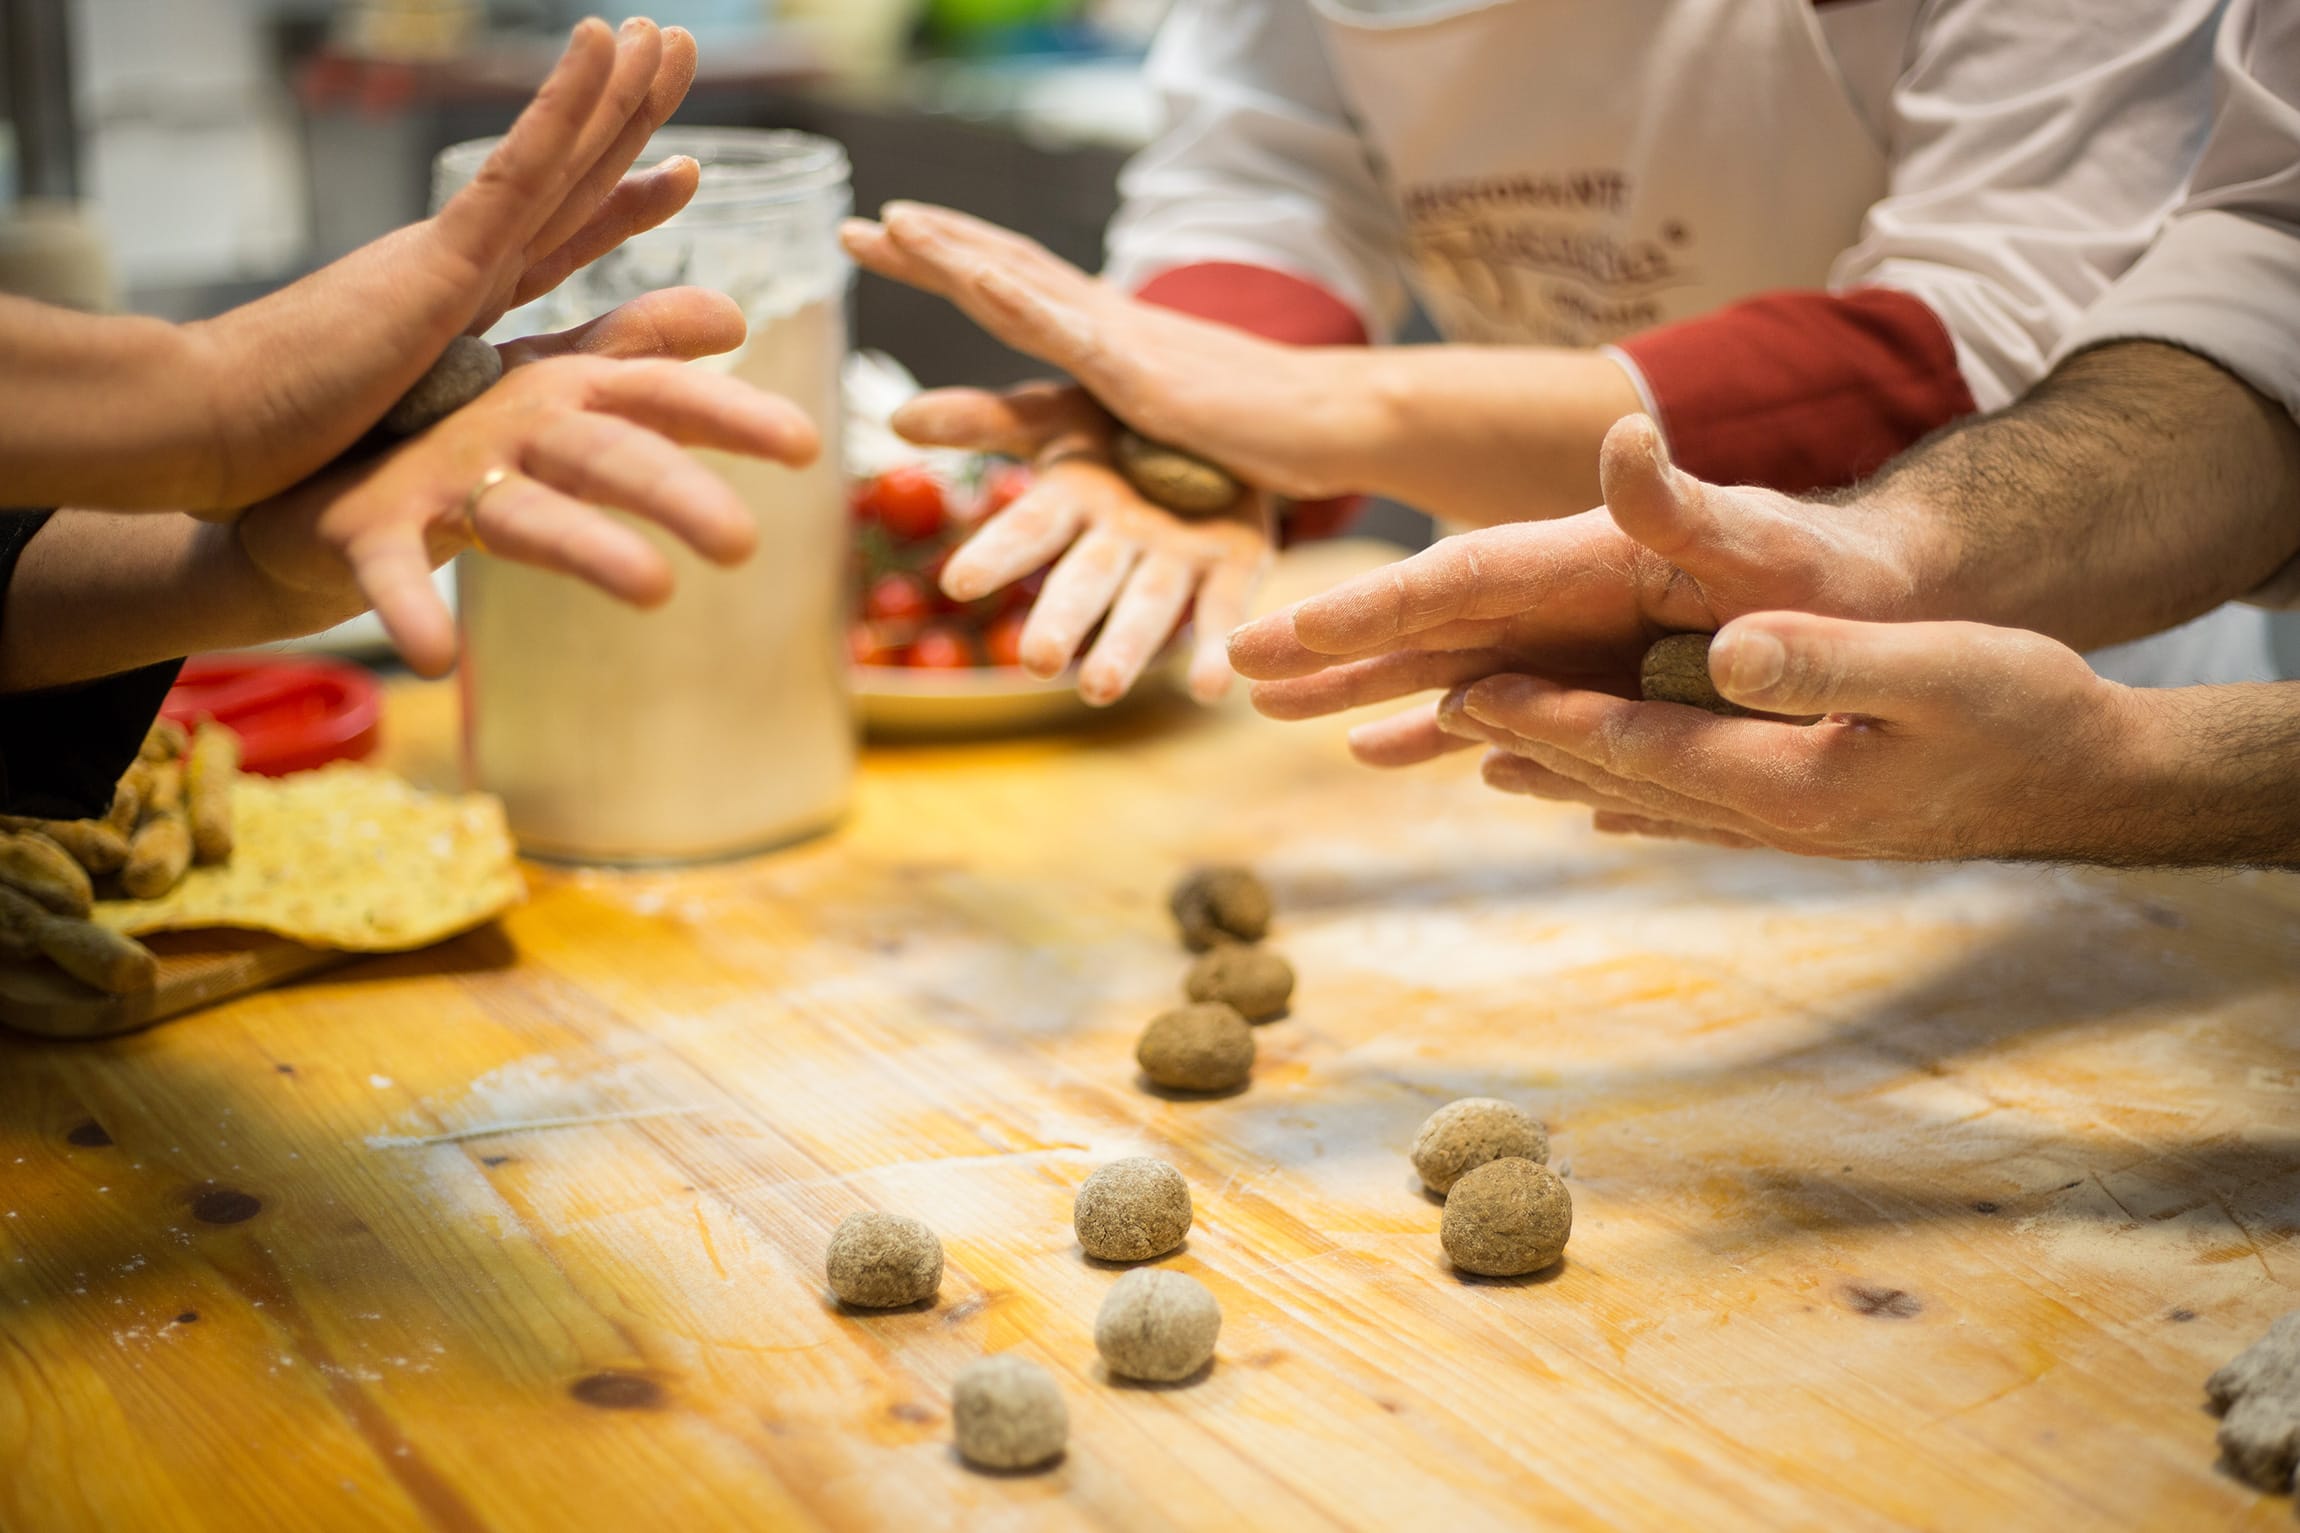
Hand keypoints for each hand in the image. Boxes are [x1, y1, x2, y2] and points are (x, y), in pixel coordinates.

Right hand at [179, 17, 699, 509]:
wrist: (213, 436)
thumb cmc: (306, 452)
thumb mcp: (442, 432)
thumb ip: (498, 419)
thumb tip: (554, 434)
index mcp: (456, 302)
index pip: (558, 240)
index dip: (619, 203)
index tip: (680, 171)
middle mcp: (461, 264)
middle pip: (568, 180)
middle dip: (627, 117)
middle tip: (680, 49)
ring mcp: (453, 252)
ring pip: (558, 158)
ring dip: (615, 93)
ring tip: (666, 36)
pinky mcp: (441, 257)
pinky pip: (520, 168)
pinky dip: (566, 106)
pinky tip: (604, 45)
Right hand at [232, 287, 819, 676]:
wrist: (302, 465)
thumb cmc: (449, 422)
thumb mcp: (549, 383)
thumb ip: (637, 349)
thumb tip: (734, 316)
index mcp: (562, 394)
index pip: (658, 397)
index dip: (730, 414)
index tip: (807, 446)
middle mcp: (509, 425)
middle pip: (607, 452)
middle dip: (674, 488)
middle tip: (743, 542)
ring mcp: (436, 477)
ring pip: (526, 512)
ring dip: (587, 548)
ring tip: (652, 591)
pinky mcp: (366, 529)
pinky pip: (393, 575)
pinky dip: (411, 611)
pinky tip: (436, 660)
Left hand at [842, 201, 1379, 501]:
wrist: (1336, 422)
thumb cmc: (1261, 433)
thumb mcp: (1167, 423)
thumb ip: (1128, 421)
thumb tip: (1096, 434)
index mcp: (1107, 335)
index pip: (1012, 284)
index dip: (948, 257)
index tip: (883, 235)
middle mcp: (1107, 322)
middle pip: (1002, 269)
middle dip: (926, 246)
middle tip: (852, 225)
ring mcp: (1123, 341)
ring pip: (1024, 285)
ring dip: (956, 255)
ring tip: (894, 227)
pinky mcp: (1144, 375)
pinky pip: (1068, 331)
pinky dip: (1016, 299)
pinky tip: (973, 276)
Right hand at [889, 381, 1272, 703]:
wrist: (1215, 417)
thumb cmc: (1119, 420)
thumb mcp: (1058, 409)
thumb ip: (987, 419)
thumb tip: (899, 418)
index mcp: (1071, 502)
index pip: (1028, 529)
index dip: (998, 554)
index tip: (959, 583)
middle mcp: (1116, 543)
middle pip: (1084, 585)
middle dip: (1062, 621)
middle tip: (1040, 662)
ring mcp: (1174, 561)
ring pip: (1146, 610)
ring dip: (1125, 650)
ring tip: (1101, 691)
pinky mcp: (1234, 567)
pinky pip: (1222, 612)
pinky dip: (1214, 649)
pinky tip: (1210, 689)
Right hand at [1228, 415, 1939, 762]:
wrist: (1879, 603)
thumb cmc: (1830, 575)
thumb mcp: (1767, 540)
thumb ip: (1686, 500)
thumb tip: (1626, 437)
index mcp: (1583, 556)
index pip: (1454, 580)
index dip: (1368, 606)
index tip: (1287, 627)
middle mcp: (1557, 597)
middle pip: (1419, 625)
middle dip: (1326, 647)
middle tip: (1231, 666)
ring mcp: (1566, 643)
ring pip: (1438, 670)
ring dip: (1357, 694)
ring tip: (1272, 713)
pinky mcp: (1588, 683)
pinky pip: (1491, 710)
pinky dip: (1433, 732)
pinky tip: (1382, 754)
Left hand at [1435, 613, 2149, 862]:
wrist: (2095, 783)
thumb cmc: (2028, 712)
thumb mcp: (1938, 669)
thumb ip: (1827, 661)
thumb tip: (1724, 646)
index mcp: (1786, 783)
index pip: (1637, 745)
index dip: (1549, 717)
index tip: (1469, 694)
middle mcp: (1771, 818)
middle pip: (1621, 777)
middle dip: (1531, 743)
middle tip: (1442, 713)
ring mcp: (1789, 827)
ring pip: (1647, 797)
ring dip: (1567, 773)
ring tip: (1489, 757)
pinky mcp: (1812, 819)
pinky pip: (1695, 810)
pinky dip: (1636, 795)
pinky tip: (1605, 802)